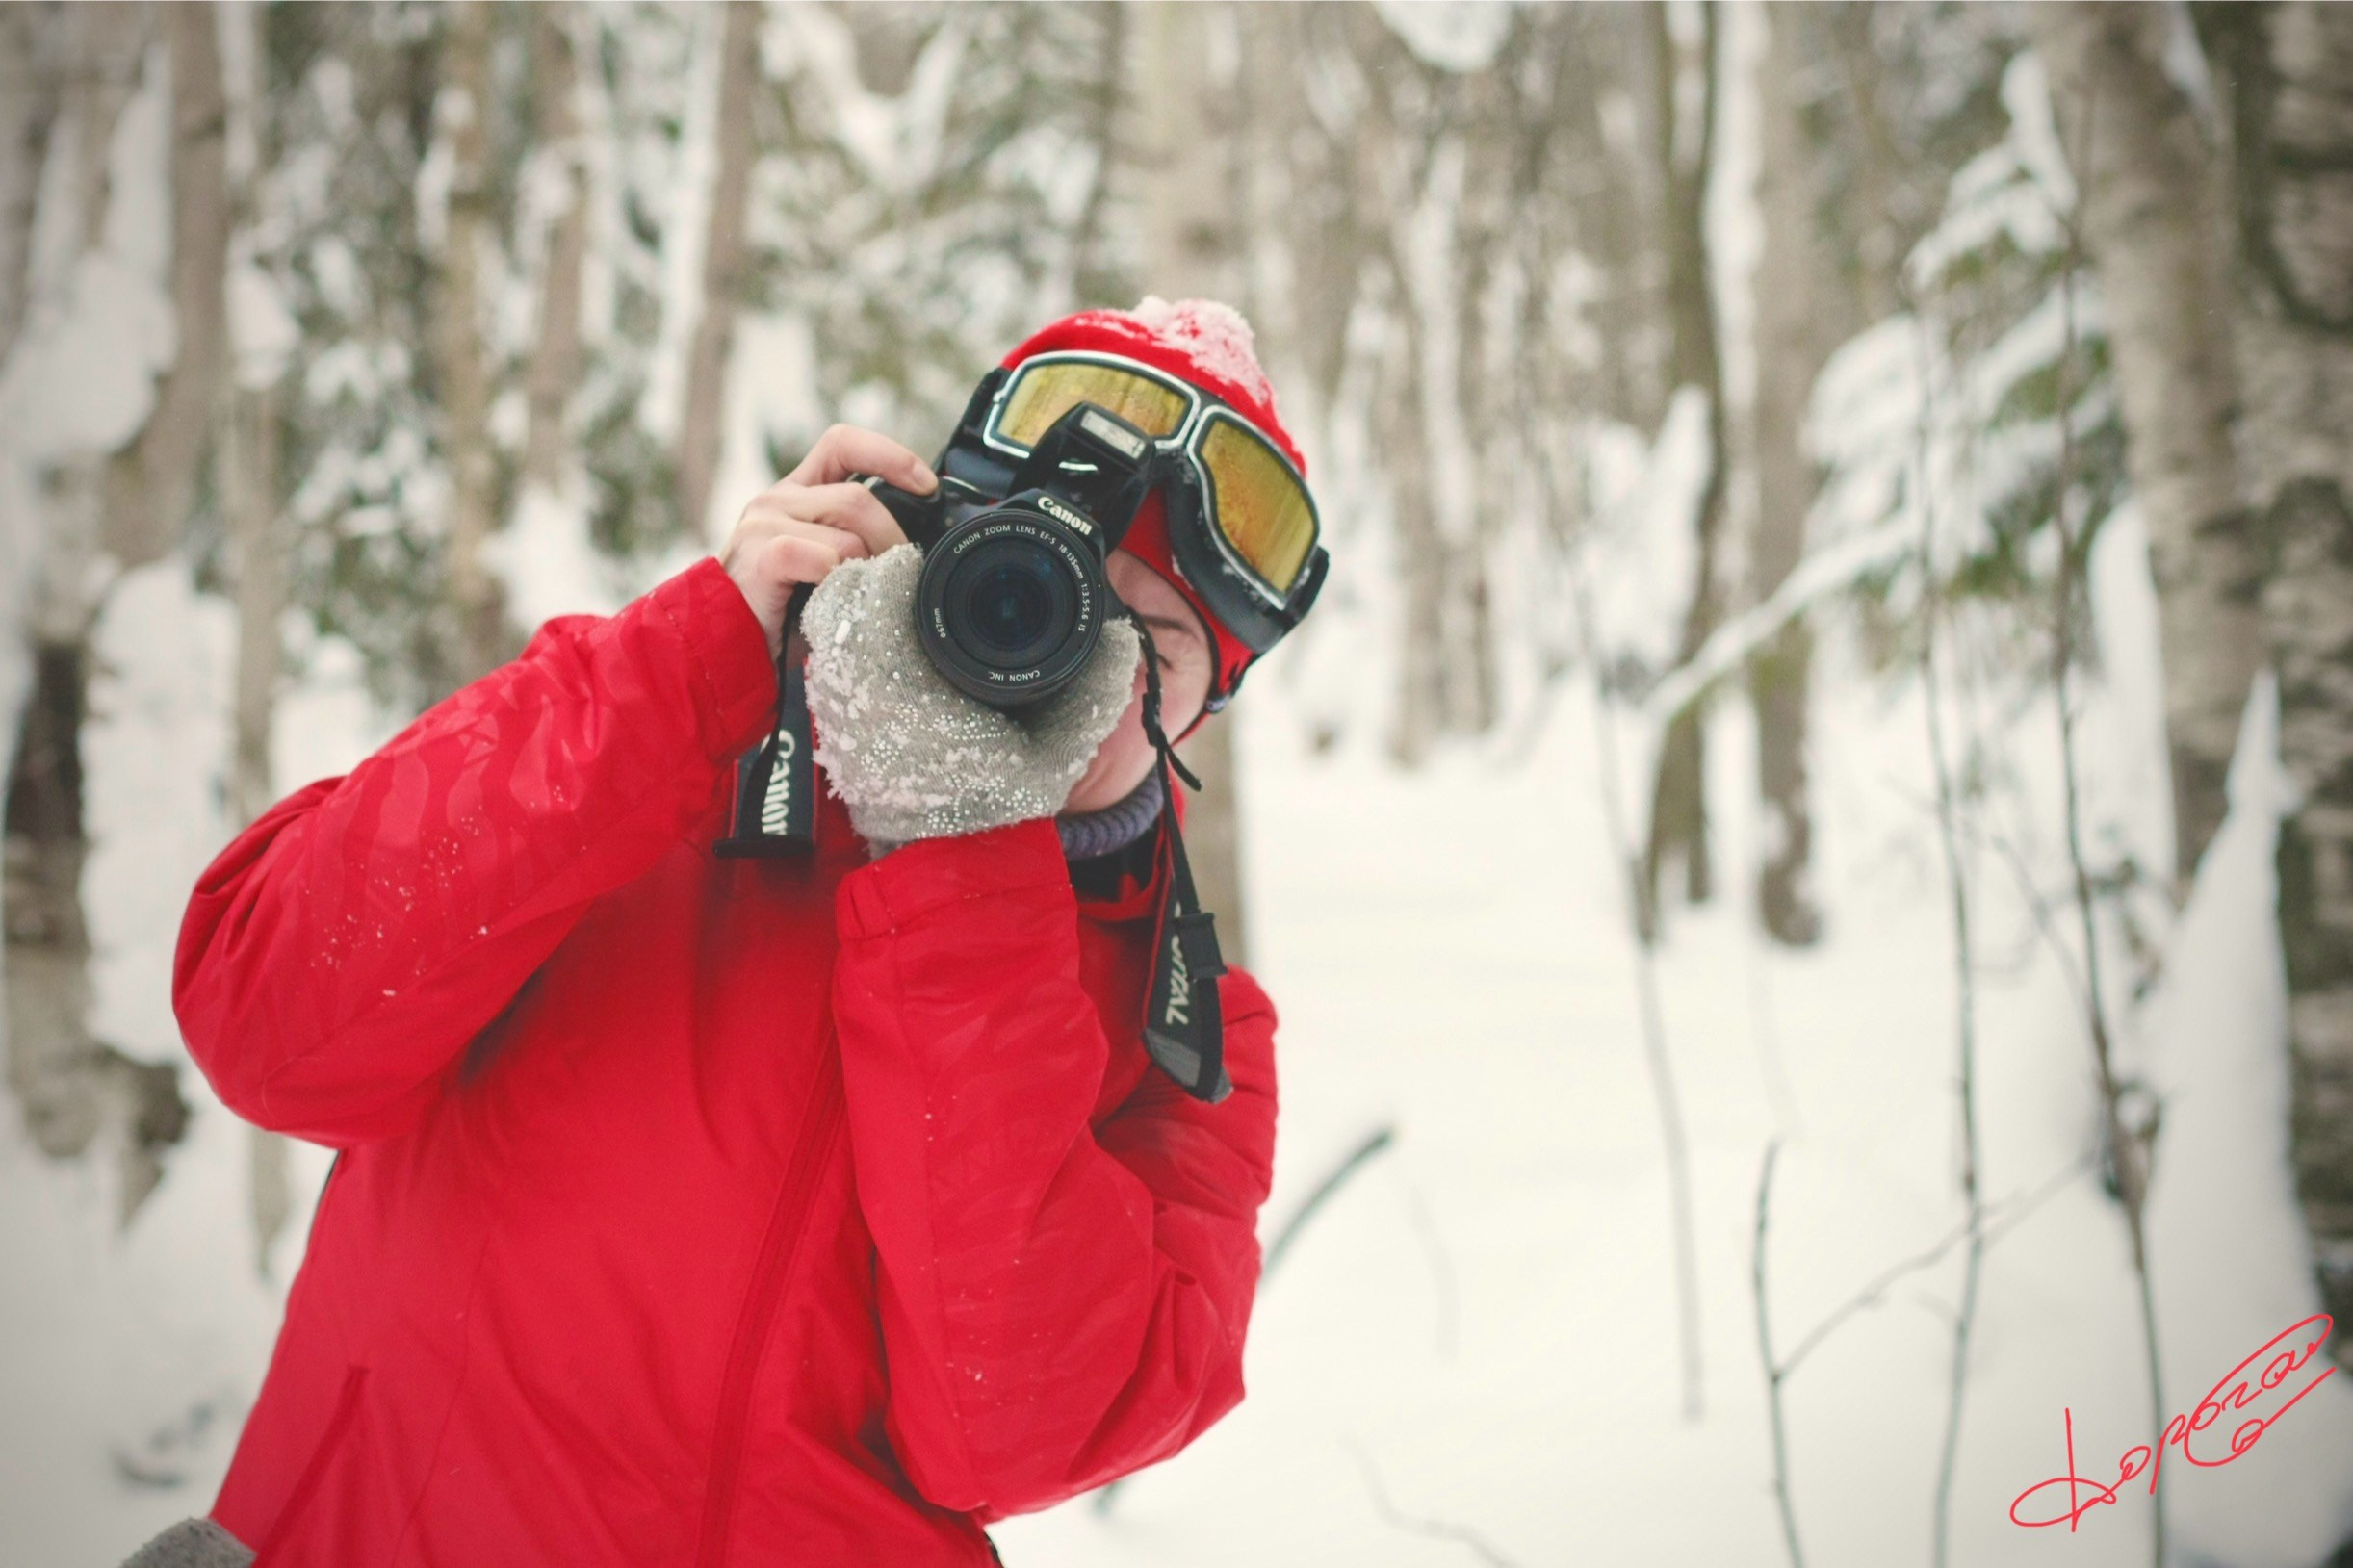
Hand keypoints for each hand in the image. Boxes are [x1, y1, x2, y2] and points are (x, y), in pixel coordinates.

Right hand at [719, 425, 936, 659]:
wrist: (729, 646)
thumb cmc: (783, 610)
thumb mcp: (823, 563)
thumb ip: (854, 540)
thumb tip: (911, 544)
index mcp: (796, 493)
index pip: (843, 444)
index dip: (890, 455)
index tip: (926, 485)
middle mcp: (777, 499)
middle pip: (858, 498)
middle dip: (892, 538)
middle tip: (898, 574)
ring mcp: (764, 524)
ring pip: (847, 532)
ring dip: (867, 567)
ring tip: (857, 595)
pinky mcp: (760, 555)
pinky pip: (822, 558)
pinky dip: (837, 580)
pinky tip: (828, 599)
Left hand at [801, 542, 1142, 853]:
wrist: (953, 859)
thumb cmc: (1000, 804)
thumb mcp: (1058, 751)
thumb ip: (1095, 692)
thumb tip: (1120, 636)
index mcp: (910, 697)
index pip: (878, 601)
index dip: (899, 569)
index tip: (919, 559)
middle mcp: (862, 701)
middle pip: (841, 603)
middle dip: (872, 578)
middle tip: (906, 571)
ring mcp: (839, 714)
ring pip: (825, 628)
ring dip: (855, 602)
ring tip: (891, 595)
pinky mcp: (832, 724)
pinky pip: (822, 659)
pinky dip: (844, 634)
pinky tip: (877, 633)